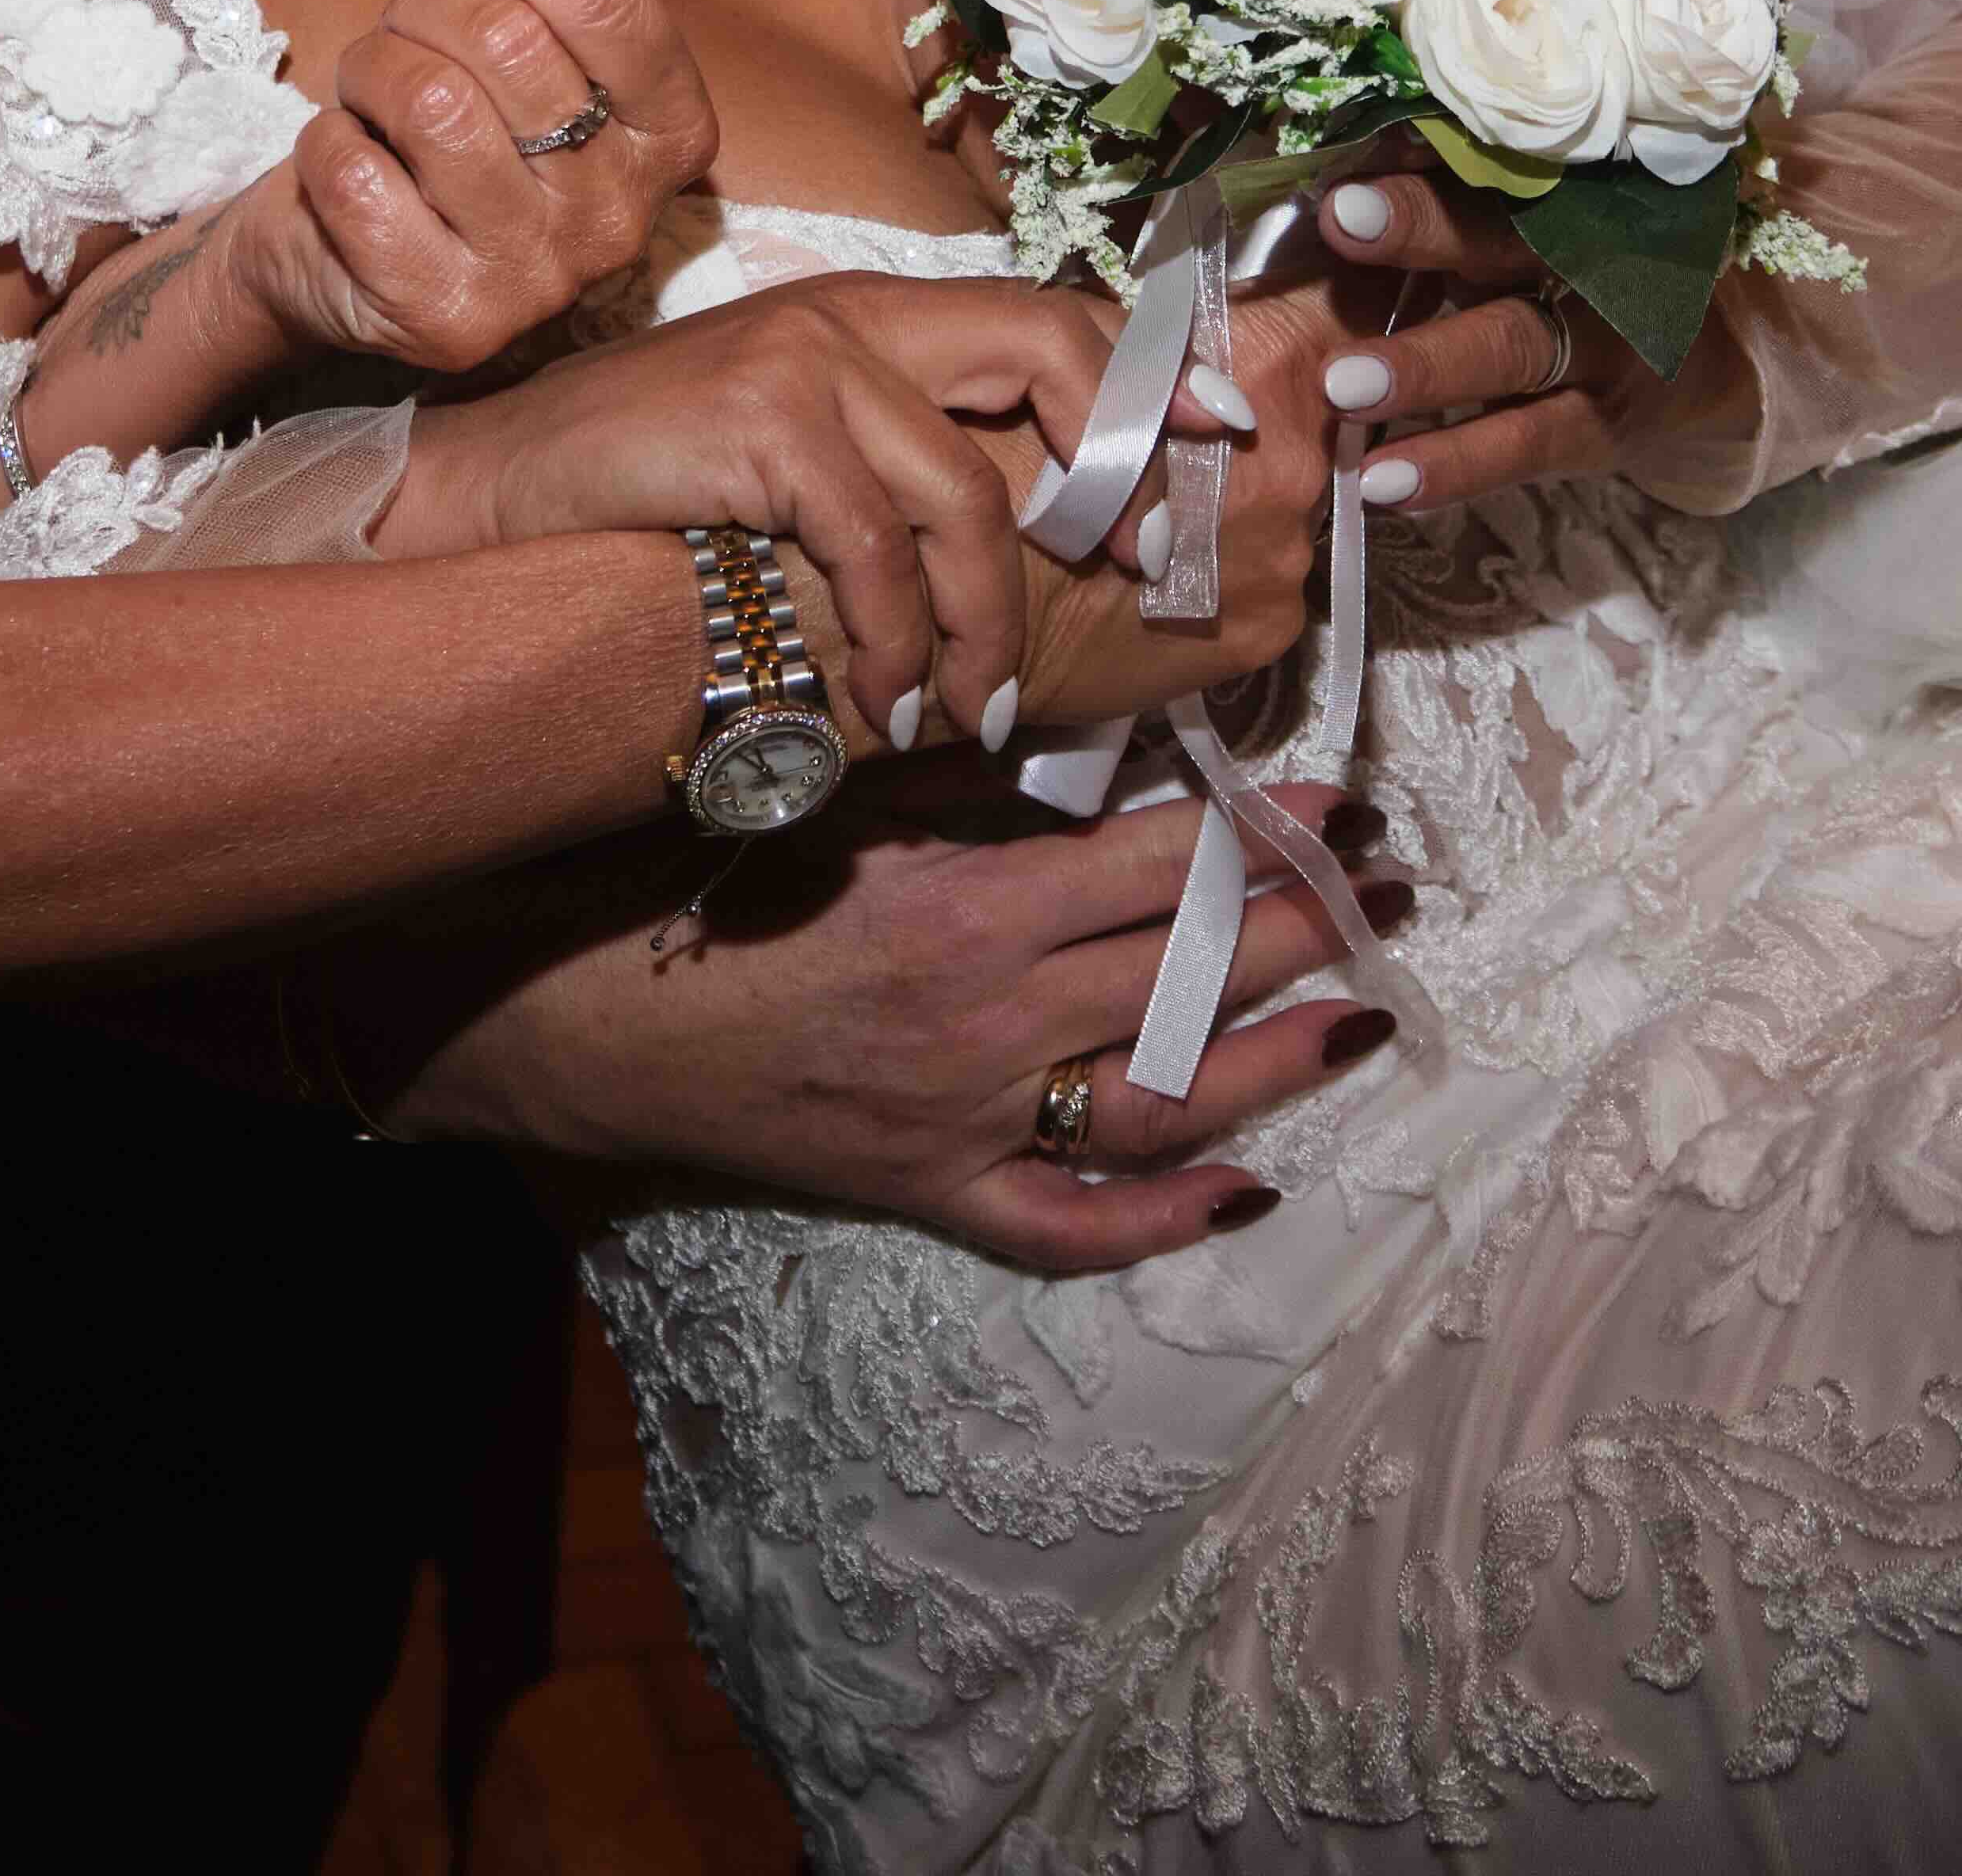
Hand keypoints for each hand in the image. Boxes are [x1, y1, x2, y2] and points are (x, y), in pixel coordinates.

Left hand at [213, 0, 715, 372]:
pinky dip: (327, 142)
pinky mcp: (445, 320)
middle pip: (510, 38)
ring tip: (369, 88)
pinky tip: (345, 157)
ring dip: (371, 68)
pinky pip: (359, 175)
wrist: (338, 257)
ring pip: (433, 101)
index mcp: (670, 133)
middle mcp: (622, 217)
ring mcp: (539, 280)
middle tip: (400, 25)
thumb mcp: (518, 31)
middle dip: (425, 2)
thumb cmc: (438, 129)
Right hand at [361, 773, 1419, 1270]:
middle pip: (1187, 975)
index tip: (1335, 799)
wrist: (573, 1009)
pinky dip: (1159, 1220)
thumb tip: (1091, 733)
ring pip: (1161, 1098)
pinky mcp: (927, 1187)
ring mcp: (964, 1117)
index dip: (1265, 832)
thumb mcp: (838, 791)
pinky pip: (1063, 1227)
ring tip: (1364, 1013)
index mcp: (968, 903)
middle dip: (1303, 927)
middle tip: (1388, 888)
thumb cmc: (697, 876)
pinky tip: (1250, 1191)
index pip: (1161, 865)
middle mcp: (986, 1018)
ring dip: (1276, 1058)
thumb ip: (965, 771)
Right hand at [381, 271, 1087, 749]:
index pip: (1052, 313)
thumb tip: (1034, 545)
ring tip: (977, 708)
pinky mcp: (759, 419)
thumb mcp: (796, 454)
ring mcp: (804, 357)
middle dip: (1118, 467)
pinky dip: (896, 640)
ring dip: (987, 621)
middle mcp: (852, 311)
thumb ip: (903, 464)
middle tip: (1142, 569)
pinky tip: (885, 703)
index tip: (1216, 441)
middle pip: (1048, 353)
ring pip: (969, 489)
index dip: (1147, 374)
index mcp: (876, 312)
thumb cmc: (650, 493)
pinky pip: (875, 547)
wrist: (492, 495)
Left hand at [1287, 165, 1632, 511]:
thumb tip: (1348, 155)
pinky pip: (1523, 447)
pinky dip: (1453, 466)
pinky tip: (1383, 483)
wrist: (1710, 360)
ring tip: (1342, 386)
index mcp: (1565, 193)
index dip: (1427, 151)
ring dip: (1426, 367)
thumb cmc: (1576, 271)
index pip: (1494, 161)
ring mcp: (1602, 348)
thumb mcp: (1535, 225)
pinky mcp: (1599, 428)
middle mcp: (1591, 258)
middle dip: (1424, 227)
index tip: (1356, 145)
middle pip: (1506, 237)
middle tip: (1339, 221)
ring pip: (1513, 349)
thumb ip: (1457, 197)